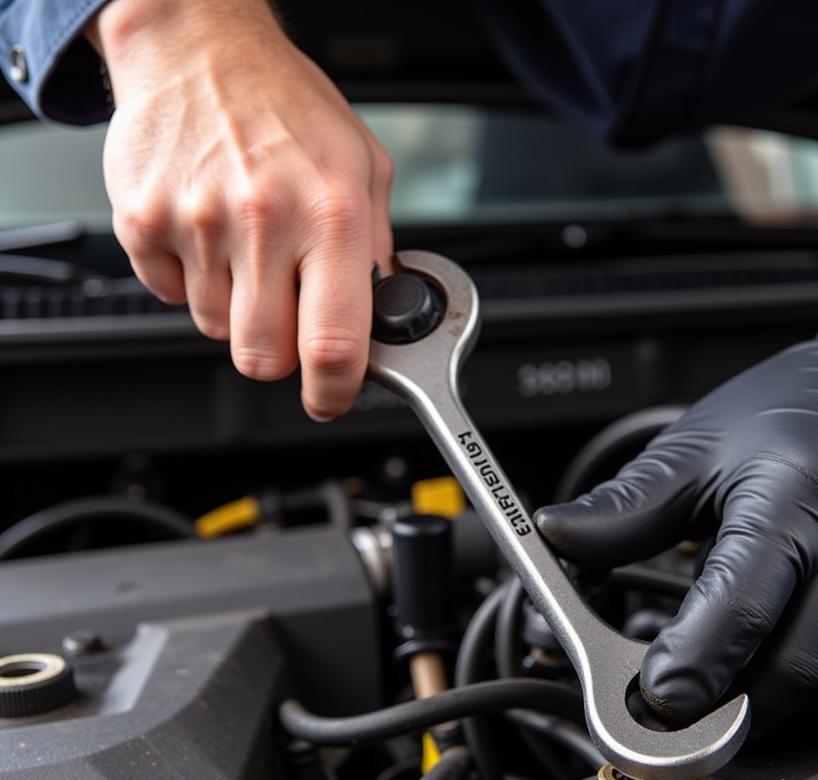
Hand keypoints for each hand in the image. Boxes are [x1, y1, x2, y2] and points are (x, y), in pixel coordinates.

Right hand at [89, 0, 393, 419]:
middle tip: (289, 313)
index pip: (333, 345)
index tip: (332, 398)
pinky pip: (169, 295)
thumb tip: (381, 315)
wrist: (199, 48)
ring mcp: (197, 223)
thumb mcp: (365, 168)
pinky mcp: (142, 222)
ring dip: (237, 309)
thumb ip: (378, 249)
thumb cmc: (287, 107)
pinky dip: (191, 279)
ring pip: (216, 329)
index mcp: (332, 214)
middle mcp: (264, 221)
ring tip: (248, 248)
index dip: (334, 392)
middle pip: (264, 359)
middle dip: (281, 354)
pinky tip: (210, 234)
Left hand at [536, 266, 817, 732]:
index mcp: (791, 500)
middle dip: (730, 702)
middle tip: (685, 707)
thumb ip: (627, 506)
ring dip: (773, 694)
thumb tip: (558, 534)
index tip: (657, 699)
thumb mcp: (701, 444)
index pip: (737, 610)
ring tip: (731, 679)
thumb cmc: (804, 404)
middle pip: (788, 665)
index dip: (693, 667)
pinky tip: (784, 652)